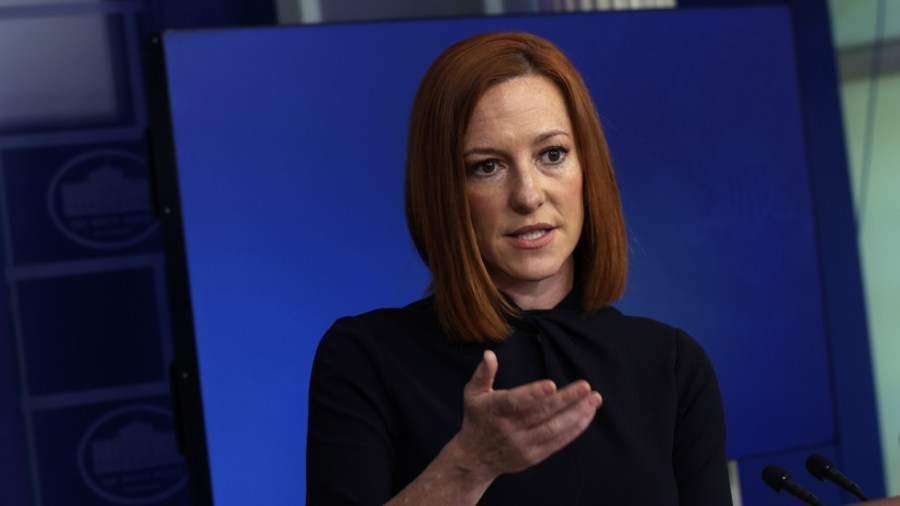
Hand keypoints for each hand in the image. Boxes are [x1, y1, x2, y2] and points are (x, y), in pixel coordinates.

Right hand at [451, 350, 602, 480]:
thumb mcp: (472, 394)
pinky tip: (587, 414)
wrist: (475, 458)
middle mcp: (509, 429)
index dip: (532, 393)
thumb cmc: (477, 418)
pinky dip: (575, 429)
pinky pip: (558, 442)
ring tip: (594, 399)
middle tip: (586, 386)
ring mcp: (522, 445)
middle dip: (565, 399)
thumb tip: (489, 354)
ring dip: (576, 414)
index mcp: (493, 410)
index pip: (514, 401)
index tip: (552, 384)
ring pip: (553, 429)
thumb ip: (483, 373)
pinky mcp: (534, 456)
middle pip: (540, 414)